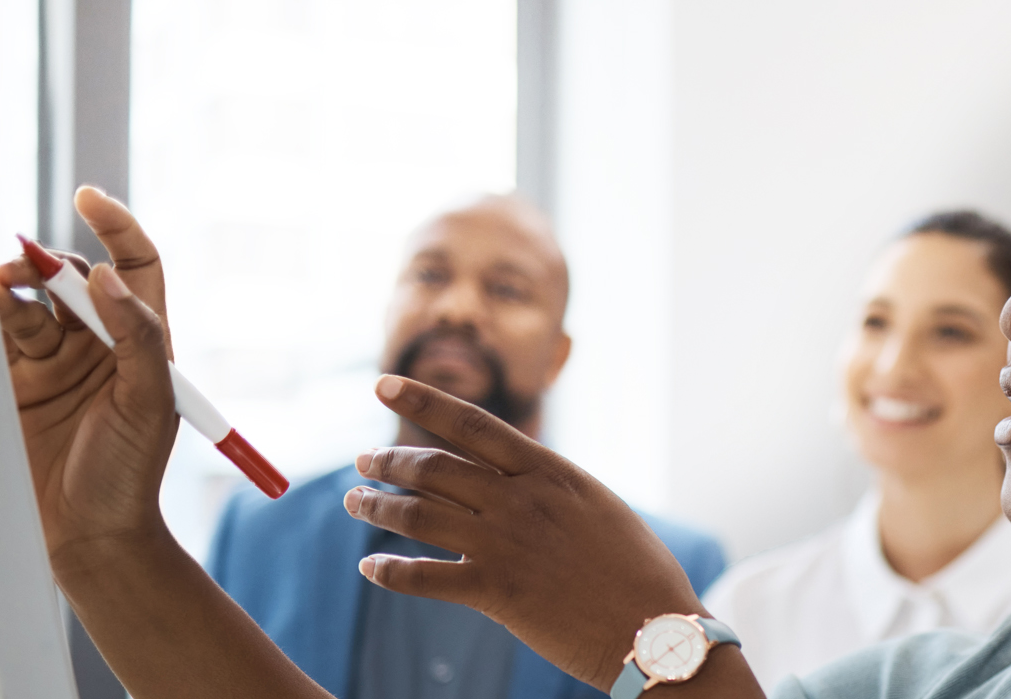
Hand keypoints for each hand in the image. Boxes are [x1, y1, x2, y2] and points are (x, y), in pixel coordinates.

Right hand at [0, 187, 178, 564]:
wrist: (87, 536)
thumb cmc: (130, 474)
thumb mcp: (151, 404)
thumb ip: (139, 337)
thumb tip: (107, 276)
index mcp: (144, 340)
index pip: (135, 265)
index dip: (117, 227)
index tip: (90, 198)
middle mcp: (99, 342)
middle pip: (72, 276)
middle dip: (51, 262)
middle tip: (29, 266)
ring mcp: (53, 361)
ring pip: (28, 298)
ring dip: (16, 284)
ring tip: (5, 287)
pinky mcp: (11, 381)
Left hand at [345, 376, 706, 688]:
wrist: (654, 627)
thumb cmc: (638, 571)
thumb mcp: (598, 507)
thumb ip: (551, 488)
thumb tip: (519, 476)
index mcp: (549, 472)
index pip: (470, 423)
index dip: (421, 399)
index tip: (383, 384)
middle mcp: (520, 500)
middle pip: (433, 468)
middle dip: (389, 461)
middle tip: (364, 463)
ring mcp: (504, 544)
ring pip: (417, 515)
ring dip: (376, 506)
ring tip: (356, 503)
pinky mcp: (495, 592)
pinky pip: (423, 577)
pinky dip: (390, 571)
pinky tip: (372, 569)